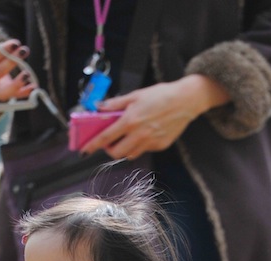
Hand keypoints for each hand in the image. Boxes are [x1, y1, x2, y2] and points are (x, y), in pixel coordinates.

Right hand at [0, 35, 34, 102]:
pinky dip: (24, 93)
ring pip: (4, 92)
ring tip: (27, 73)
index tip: (14, 43)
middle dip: (11, 61)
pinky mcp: (3, 95)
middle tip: (24, 50)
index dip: (1, 53)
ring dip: (17, 83)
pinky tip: (33, 87)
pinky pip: (14, 96)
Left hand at [80, 74, 230, 158]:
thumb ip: (116, 103)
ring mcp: (150, 142)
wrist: (186, 100)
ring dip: (124, 149)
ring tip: (127, 137)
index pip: (105, 137)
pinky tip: (144, 134)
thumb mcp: (136, 95)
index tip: (84, 150)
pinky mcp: (159, 146)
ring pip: (129, 154)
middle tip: (110, 142)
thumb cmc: (161, 95)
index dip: (92, 145)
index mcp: (130, 120)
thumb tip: (99, 108)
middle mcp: (139, 134)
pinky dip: (139, 145)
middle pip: (116, 152)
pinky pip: (144, 150)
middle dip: (109, 149)